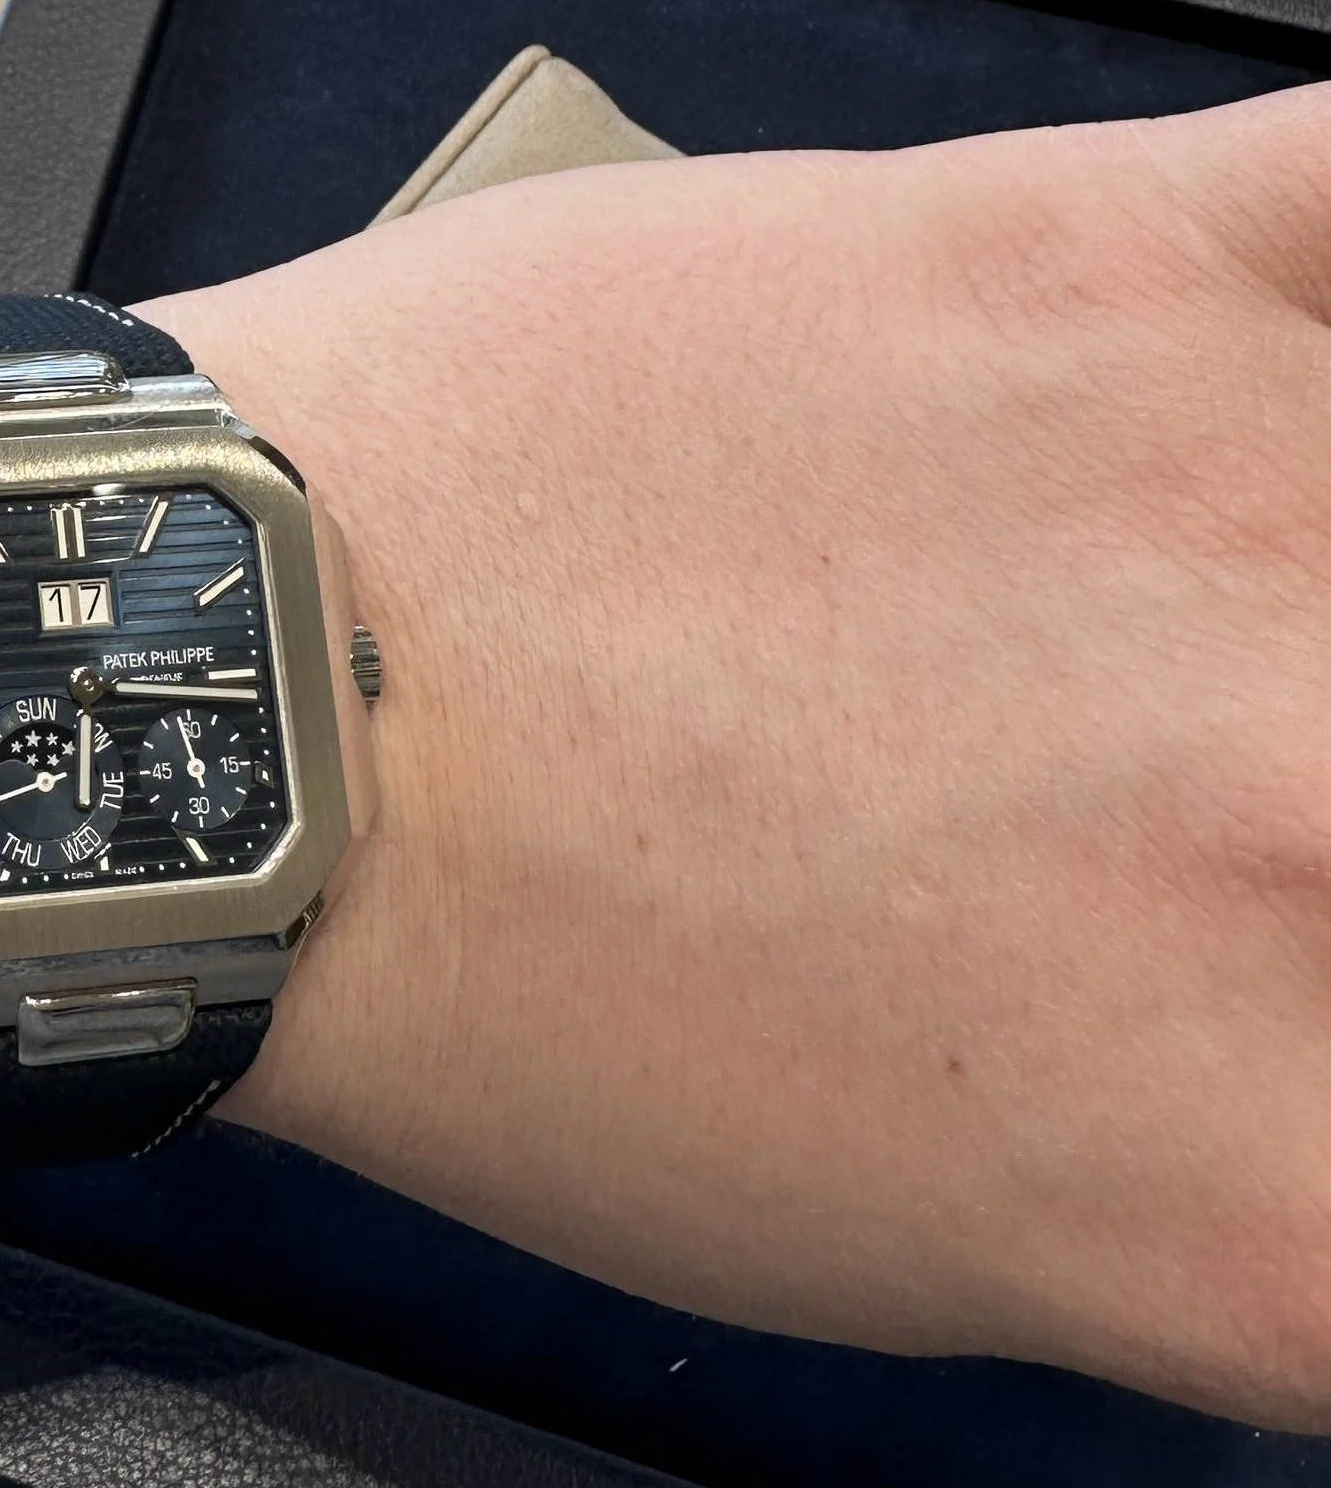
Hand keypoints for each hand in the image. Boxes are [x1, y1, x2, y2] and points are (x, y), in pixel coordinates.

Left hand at [158, 85, 1330, 1424]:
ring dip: (1308, 574)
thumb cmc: (512, 981)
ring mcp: (1253, 506)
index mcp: (1274, 1181)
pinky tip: (1279, 349)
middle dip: (1304, 795)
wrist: (262, 684)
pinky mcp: (1127, 251)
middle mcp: (1320, 843)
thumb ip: (1251, 1160)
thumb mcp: (927, 1236)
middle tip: (1231, 757)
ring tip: (1221, 594)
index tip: (1298, 949)